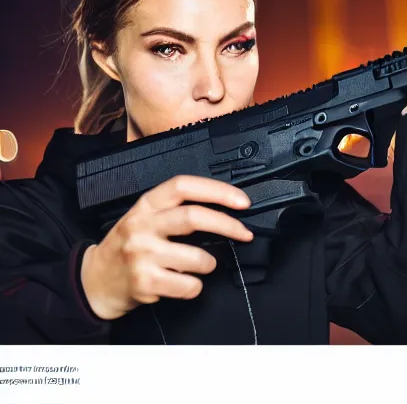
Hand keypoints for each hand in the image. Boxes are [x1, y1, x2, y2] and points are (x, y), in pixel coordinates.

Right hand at [81, 175, 252, 319]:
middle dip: (228, 225)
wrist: (95, 280)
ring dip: (209, 264)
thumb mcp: (144, 217)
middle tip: (244, 233)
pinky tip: (183, 283)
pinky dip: (195, 286)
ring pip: (198, 258)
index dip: (217, 190)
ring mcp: (142, 254)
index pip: (184, 186)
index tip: (241, 201)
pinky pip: (189, 286)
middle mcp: (142, 225)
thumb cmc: (127, 246)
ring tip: (200, 265)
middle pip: (193, 217)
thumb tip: (221, 210)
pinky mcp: (144, 281)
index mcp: (146, 205)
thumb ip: (174, 210)